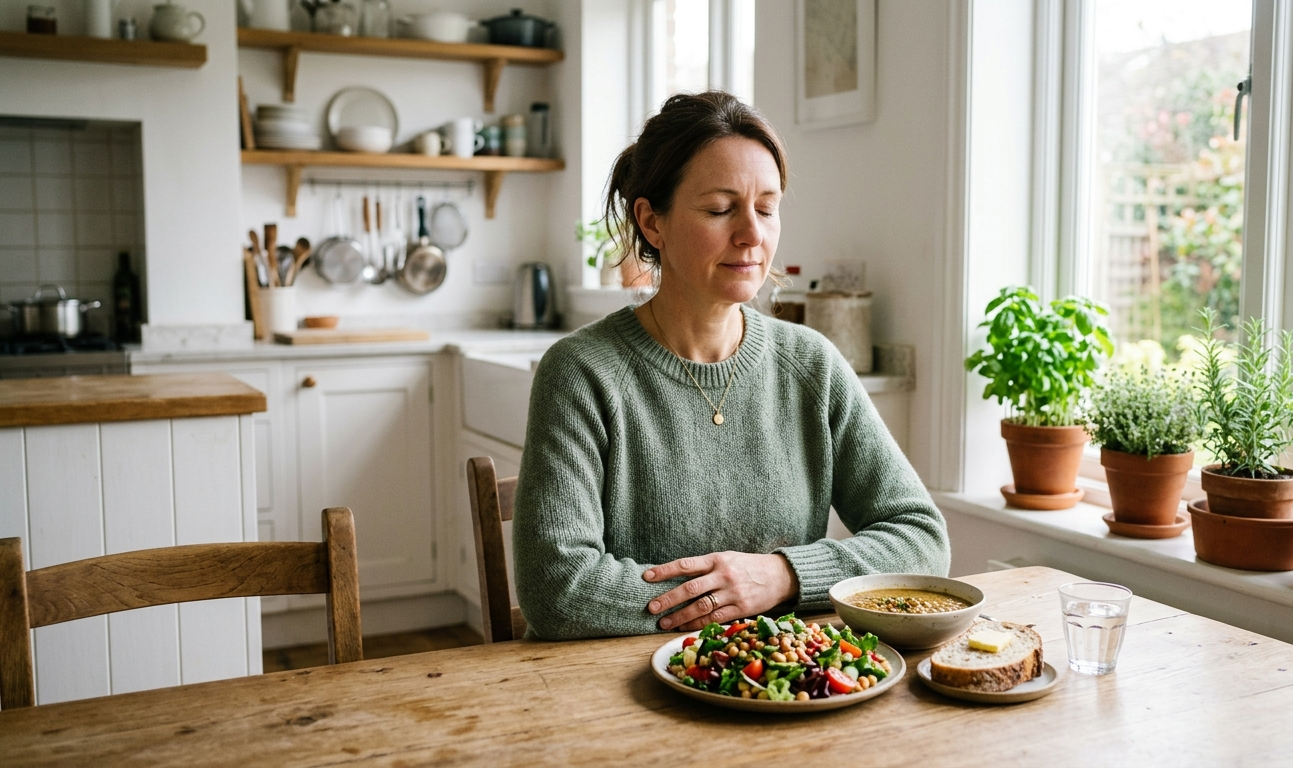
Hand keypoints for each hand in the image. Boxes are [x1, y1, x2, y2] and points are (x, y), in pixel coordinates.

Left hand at [642, 552, 799, 631]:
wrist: (779, 576)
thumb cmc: (747, 566)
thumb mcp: (726, 558)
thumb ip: (705, 568)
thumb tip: (676, 578)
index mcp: (717, 559)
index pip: (685, 565)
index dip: (664, 571)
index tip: (647, 577)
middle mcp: (723, 575)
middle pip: (690, 588)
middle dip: (668, 599)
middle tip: (651, 608)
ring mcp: (733, 593)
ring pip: (701, 607)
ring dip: (680, 616)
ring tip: (663, 623)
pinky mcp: (741, 609)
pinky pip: (715, 619)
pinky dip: (697, 624)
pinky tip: (683, 627)